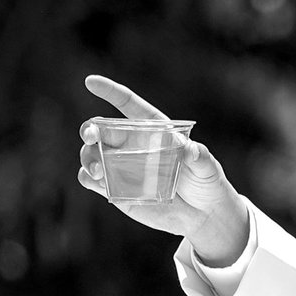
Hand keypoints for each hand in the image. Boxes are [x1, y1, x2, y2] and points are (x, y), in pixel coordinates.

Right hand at [76, 75, 249, 264]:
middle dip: (90, 129)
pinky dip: (87, 178)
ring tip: (98, 171)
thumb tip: (191, 150)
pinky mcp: (116, 189)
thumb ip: (200, 156)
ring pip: (92, 153)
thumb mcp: (208, 167)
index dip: (110, 91)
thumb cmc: (207, 182)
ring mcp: (122, 166)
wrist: (203, 214)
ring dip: (88, 157)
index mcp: (154, 129)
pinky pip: (92, 180)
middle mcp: (133, 144)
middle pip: (101, 129)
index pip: (128, 104)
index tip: (90, 81)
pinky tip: (95, 181)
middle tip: (91, 137)